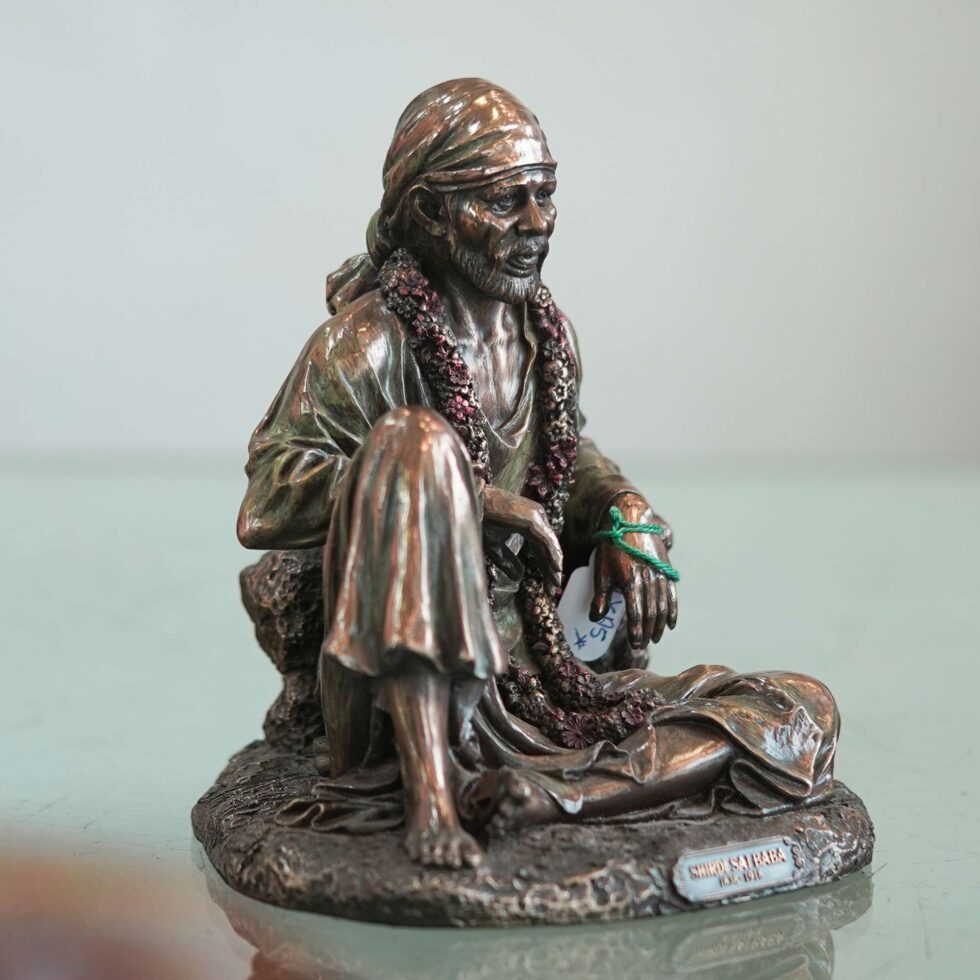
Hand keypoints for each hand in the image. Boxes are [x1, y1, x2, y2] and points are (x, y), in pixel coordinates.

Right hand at [481, 484, 562, 589]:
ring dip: (554, 565)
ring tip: (555, 583)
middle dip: (551, 570)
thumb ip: (508, 562)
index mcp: (530, 523)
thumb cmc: (481, 521)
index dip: (545, 568)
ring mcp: (536, 517)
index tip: (547, 585)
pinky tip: (555, 568)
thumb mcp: (496, 548)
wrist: (472, 504)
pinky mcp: (532, 520)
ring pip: (550, 545)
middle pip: (549, 548)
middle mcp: (537, 518)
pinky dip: (552, 555)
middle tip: (553, 589)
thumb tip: (520, 577)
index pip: (542, 549)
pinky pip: (546, 540)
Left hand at [590, 493, 677, 649]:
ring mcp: (659, 574)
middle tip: (641, 646)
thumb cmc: (611, 548)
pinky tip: (671, 624)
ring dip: (659, 625)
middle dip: (647, 631)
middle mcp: (648, 578)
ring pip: (662, 605)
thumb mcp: (601, 571)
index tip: (634, 644)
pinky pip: (672, 594)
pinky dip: (672, 610)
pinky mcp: (666, 570)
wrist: (630, 522)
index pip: (635, 612)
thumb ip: (600, 597)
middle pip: (651, 612)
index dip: (636, 630)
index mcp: (630, 580)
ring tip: (655, 638)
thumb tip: (595, 619)